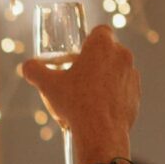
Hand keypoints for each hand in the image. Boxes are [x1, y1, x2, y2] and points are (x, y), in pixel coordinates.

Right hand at [19, 25, 139, 154]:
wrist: (99, 132)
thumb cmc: (74, 103)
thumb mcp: (48, 85)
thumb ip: (34, 70)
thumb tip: (28, 67)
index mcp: (102, 45)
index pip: (100, 31)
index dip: (89, 41)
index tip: (79, 54)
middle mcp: (122, 55)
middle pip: (108, 51)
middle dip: (95, 61)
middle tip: (78, 76)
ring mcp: (132, 75)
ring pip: (116, 70)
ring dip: (104, 78)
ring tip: (87, 95)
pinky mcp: (136, 94)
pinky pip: (123, 89)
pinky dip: (113, 95)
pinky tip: (98, 108)